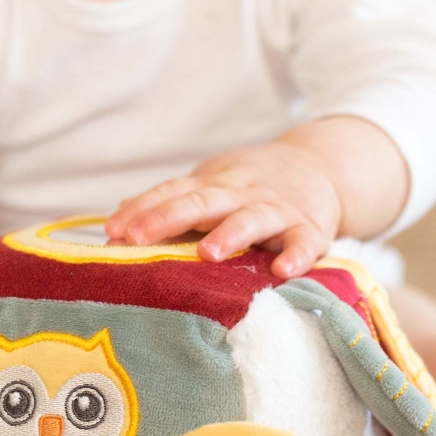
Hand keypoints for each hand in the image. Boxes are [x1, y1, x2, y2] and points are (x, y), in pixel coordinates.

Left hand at [105, 141, 343, 277]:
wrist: (323, 166)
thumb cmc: (252, 187)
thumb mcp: (211, 185)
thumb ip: (170, 203)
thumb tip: (118, 217)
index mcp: (212, 185)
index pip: (172, 192)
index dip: (142, 209)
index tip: (112, 230)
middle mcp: (240, 193)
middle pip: (202, 201)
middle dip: (168, 217)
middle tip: (138, 237)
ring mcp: (276, 209)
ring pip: (251, 218)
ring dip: (230, 234)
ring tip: (208, 253)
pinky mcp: (310, 229)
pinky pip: (304, 242)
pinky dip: (296, 255)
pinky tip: (282, 270)